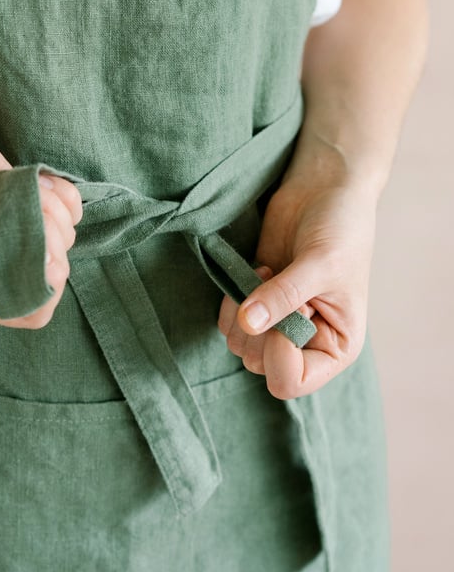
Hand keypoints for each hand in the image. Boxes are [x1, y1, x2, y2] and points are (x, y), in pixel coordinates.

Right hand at [0, 88, 82, 328]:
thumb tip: (41, 276)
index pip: (22, 310)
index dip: (42, 289)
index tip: (39, 256)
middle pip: (48, 271)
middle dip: (51, 242)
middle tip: (29, 213)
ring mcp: (6, 221)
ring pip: (59, 235)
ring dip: (56, 212)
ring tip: (26, 190)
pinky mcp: (16, 189)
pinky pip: (59, 203)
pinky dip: (60, 193)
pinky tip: (40, 180)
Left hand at [216, 173, 377, 397]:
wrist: (326, 189)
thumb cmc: (341, 228)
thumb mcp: (321, 264)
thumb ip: (284, 297)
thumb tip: (247, 323)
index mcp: (335, 348)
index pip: (291, 382)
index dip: (279, 351)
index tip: (294, 308)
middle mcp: (306, 343)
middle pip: (259, 364)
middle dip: (259, 327)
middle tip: (278, 282)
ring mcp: (277, 322)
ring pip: (239, 344)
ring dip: (243, 310)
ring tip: (269, 272)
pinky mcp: (255, 298)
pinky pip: (229, 320)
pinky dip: (232, 298)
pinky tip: (256, 269)